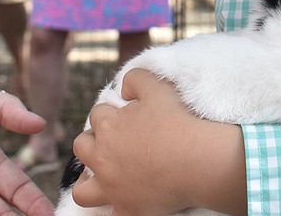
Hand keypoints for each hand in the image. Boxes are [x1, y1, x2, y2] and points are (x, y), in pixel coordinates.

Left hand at [71, 69, 246, 215]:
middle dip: (93, 142)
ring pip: (82, 189)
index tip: (127, 117)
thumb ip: (135, 79)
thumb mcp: (157, 87)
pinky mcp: (127, 209)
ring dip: (87, 181)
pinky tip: (124, 203)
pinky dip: (115, 210)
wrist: (198, 159)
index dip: (112, 113)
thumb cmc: (179, 122)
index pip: (97, 114)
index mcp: (108, 126)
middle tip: (114, 143)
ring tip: (101, 176)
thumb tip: (123, 89)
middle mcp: (102, 157)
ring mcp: (112, 187)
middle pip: (82, 146)